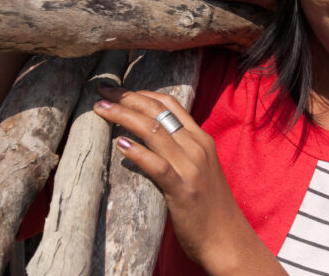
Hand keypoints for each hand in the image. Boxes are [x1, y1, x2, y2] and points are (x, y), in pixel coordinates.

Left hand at [93, 84, 283, 274]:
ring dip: (123, 116)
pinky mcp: (183, 190)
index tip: (118, 89)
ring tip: (101, 109)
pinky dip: (138, 152)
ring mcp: (191, 168)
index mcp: (201, 139)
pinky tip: (120, 144)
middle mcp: (197, 147)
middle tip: (103, 91)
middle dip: (127, 97)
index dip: (141, 92)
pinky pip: (158, 165)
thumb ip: (180, 150)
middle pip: (157, 112)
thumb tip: (149, 137)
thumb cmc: (209, 207)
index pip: (169, 104)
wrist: (227, 240)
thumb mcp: (199, 168)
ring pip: (154, 131)